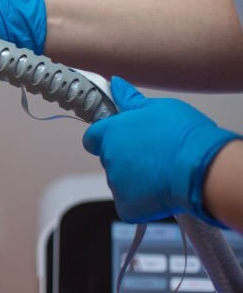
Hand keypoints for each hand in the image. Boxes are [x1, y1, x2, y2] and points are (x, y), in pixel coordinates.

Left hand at [82, 77, 239, 224]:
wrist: (199, 168)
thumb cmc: (182, 135)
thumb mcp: (158, 107)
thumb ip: (130, 100)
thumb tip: (115, 85)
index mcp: (111, 133)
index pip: (93, 137)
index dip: (105, 137)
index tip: (121, 138)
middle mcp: (108, 158)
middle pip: (111, 159)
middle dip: (128, 158)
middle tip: (155, 156)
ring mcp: (115, 184)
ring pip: (122, 182)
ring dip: (137, 179)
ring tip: (164, 172)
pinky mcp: (126, 206)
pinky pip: (130, 204)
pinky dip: (143, 201)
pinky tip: (162, 191)